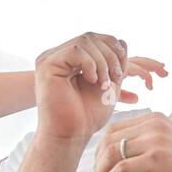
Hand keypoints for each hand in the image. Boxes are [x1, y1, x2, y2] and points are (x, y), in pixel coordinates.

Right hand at [32, 33, 166, 142]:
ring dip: (103, 62)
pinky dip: (91, 64)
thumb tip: (124, 43)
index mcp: (73, 60)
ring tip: (104, 84)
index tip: (123, 72)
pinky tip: (93, 81)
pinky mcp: (47, 64)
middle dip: (112, 55)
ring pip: (86, 41)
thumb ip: (114, 64)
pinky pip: (76, 50)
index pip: (96, 39)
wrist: (70, 135)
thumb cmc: (87, 117)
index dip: (114, 49)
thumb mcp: (108, 85)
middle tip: (117, 77)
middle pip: (92, 37)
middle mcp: (60, 56)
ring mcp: (52, 58)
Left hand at [90, 111, 171, 171]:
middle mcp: (154, 125)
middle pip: (109, 140)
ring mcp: (156, 141)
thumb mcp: (168, 147)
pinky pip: (120, 170)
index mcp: (155, 118)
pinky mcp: (156, 161)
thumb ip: (146, 142)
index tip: (99, 168)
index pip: (115, 129)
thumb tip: (114, 150)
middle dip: (98, 163)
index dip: (101, 150)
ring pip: (112, 154)